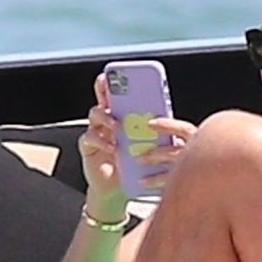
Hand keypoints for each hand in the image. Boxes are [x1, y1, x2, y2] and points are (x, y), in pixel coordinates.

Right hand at [82, 72, 195, 210]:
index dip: (115, 84)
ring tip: (118, 125)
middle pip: (103, 99)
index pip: (118, 96)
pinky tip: (113, 147)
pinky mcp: (88, 147)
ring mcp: (96, 132)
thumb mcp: (147, 147)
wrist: (118, 187)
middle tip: (109, 85)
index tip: (118, 74)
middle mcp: (107, 121)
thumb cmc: (134, 164)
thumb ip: (153, 134)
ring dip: (107, 118)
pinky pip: (90, 138)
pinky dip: (102, 141)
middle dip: (104, 90)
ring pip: (95, 115)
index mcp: (122, 117)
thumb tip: (173, 126)